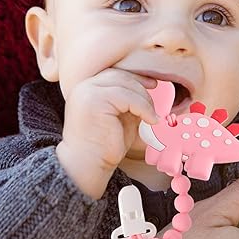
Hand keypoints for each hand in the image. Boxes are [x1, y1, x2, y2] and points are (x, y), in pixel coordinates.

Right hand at [56, 68, 157, 198]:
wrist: (88, 165)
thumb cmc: (104, 145)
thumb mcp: (120, 115)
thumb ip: (129, 100)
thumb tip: (149, 87)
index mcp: (87, 87)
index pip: (115, 73)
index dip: (136, 77)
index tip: (152, 84)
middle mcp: (84, 86)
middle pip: (121, 76)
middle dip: (142, 88)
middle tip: (154, 106)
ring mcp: (88, 92)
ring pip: (126, 84)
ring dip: (145, 100)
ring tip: (152, 116)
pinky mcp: (95, 101)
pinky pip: (128, 97)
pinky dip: (144, 108)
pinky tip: (150, 120)